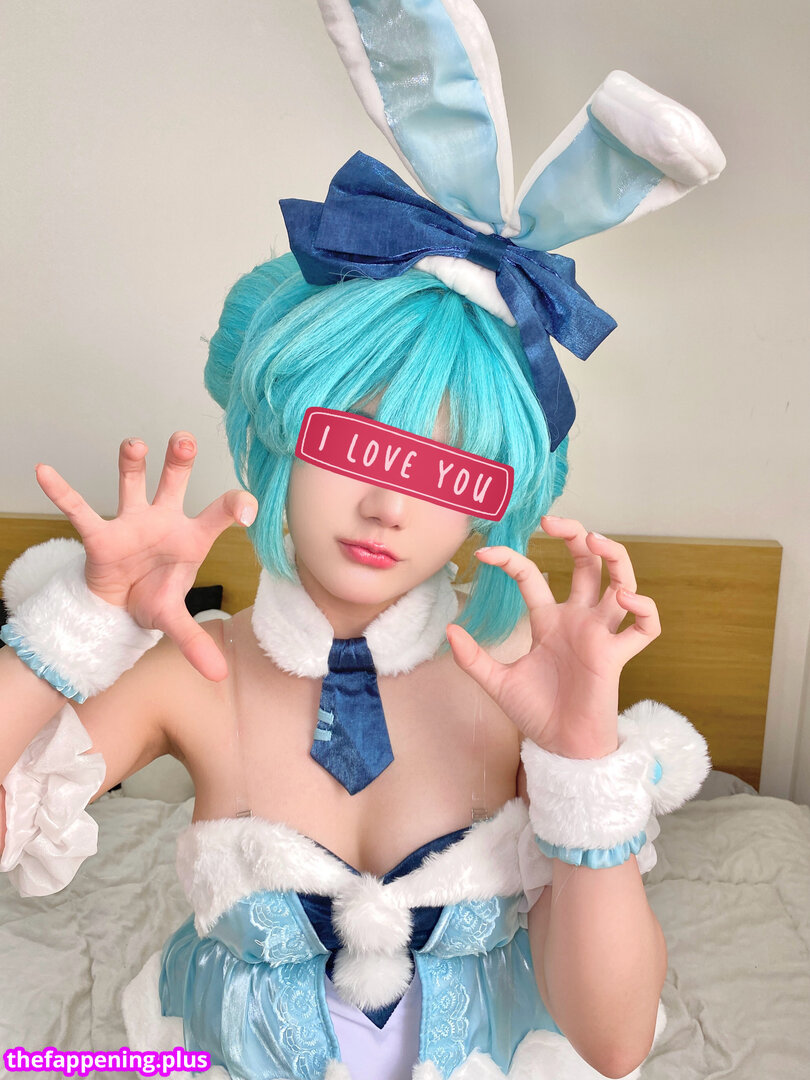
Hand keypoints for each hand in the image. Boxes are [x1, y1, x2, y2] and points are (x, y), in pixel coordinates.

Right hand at [35, 432, 257, 681]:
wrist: (117, 605)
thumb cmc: (152, 596)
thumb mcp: (174, 618)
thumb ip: (194, 642)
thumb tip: (218, 676)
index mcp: (190, 538)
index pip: (217, 515)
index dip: (233, 507)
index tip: (247, 505)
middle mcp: (163, 521)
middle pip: (174, 483)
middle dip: (179, 460)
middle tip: (185, 438)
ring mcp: (131, 523)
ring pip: (132, 485)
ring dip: (132, 463)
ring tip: (134, 443)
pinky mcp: (101, 535)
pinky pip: (79, 511)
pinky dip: (61, 492)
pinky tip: (44, 471)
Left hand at [446, 516, 660, 757]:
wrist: (561, 749)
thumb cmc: (536, 714)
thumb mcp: (496, 682)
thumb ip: (474, 658)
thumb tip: (450, 630)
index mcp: (548, 621)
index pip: (531, 576)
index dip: (510, 559)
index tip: (483, 553)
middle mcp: (577, 620)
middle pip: (586, 563)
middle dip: (574, 535)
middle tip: (553, 520)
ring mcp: (599, 634)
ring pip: (621, 581)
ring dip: (614, 557)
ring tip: (596, 541)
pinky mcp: (617, 655)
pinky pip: (645, 627)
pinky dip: (643, 608)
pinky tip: (623, 599)